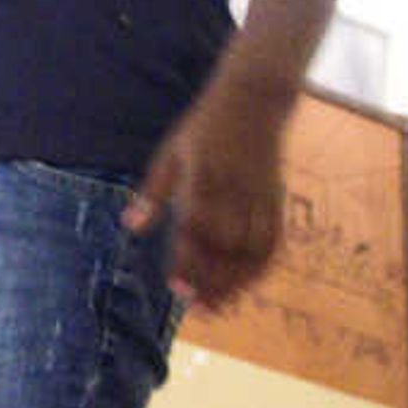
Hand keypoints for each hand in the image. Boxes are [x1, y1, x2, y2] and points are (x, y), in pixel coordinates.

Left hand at [127, 78, 295, 305]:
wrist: (254, 100)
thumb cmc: (203, 128)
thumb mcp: (170, 153)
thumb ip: (153, 193)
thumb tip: (130, 228)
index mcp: (204, 176)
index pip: (197, 229)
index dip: (188, 262)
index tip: (176, 289)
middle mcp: (235, 189)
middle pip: (226, 246)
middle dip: (212, 280)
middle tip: (195, 307)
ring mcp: (261, 194)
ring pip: (253, 248)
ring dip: (237, 281)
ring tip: (217, 305)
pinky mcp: (278, 197)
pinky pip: (275, 239)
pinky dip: (262, 266)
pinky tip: (247, 284)